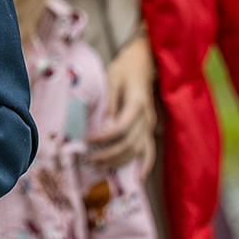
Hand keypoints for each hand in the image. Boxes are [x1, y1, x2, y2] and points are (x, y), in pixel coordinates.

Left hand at [91, 36, 157, 174]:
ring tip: (100, 166)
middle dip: (107, 154)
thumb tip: (104, 123)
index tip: (87, 139)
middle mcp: (146, 117)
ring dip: (119, 161)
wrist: (143, 62)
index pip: (120, 128)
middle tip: (89, 159)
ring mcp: (150, 124)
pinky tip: (139, 177)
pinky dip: (145, 164)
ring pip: (137, 150)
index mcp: (137, 104)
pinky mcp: (150, 128)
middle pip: (128, 144)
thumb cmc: (125, 68)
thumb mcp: (112, 79)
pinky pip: (150, 150)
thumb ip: (110, 102)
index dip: (103, 137)